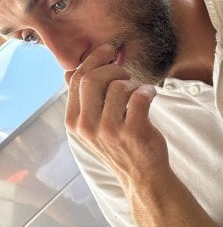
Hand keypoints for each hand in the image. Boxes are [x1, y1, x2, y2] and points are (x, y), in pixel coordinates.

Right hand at [64, 43, 166, 183]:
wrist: (142, 175)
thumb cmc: (119, 145)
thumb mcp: (92, 126)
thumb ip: (82, 101)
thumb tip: (68, 72)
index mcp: (74, 122)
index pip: (76, 80)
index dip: (93, 60)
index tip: (108, 51)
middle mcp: (87, 126)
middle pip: (92, 78)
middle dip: (112, 68)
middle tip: (126, 74)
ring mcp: (110, 130)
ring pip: (119, 86)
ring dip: (133, 83)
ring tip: (139, 93)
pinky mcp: (134, 131)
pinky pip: (140, 96)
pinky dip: (148, 90)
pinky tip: (151, 95)